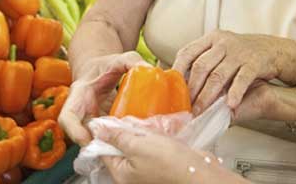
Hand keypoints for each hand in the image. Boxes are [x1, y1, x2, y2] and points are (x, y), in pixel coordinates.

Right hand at [58, 51, 145, 145]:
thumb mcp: (118, 58)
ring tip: (126, 145)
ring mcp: (93, 120)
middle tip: (113, 148)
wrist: (102, 70)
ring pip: (96, 139)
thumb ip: (131, 60)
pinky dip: (120, 140)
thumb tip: (146, 68)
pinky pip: (109, 136)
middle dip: (95, 144)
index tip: (87, 138)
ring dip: (109, 144)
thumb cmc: (106, 64)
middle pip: (81, 135)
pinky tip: (134, 139)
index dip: (74, 131)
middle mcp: (82, 112)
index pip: (67, 117)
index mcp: (79, 95)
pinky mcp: (104, 126)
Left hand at [98, 127, 238, 183]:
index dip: (105, 134)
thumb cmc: (169, 163)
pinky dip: (153, 139)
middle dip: (126, 133)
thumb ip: (116, 137)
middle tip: (132, 123)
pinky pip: (151, 148)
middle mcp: (132, 175)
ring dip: (141, 134)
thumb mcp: (137, 145)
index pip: (104, 151)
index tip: (108, 119)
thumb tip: (97, 130)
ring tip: (148, 129)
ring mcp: (147, 170)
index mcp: (121, 174)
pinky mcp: (160, 165)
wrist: (197, 171)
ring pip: (137, 146)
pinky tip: (159, 133)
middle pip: (121, 148)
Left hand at [172, 31, 282, 114]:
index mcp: (211, 39)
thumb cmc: (240, 53)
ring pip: (218, 76)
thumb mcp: (220, 49)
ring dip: (207, 96)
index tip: (171, 88)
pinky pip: (241, 80)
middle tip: (185, 106)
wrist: (271, 49)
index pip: (188, 52)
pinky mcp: (254, 63)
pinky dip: (234, 93)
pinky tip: (230, 105)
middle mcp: (223, 43)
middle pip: (201, 67)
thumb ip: (202, 60)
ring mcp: (239, 53)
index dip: (178, 70)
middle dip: (191, 89)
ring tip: (200, 111)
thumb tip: (179, 82)